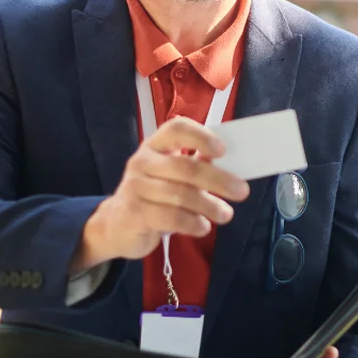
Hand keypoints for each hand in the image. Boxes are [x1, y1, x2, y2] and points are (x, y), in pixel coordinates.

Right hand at [70, 116, 250, 272]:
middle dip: (218, 179)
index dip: (201, 137)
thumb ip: (197, 164)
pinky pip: (170, 217)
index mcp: (155, 145)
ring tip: (226, 214)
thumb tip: (233, 161)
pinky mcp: (134, 213)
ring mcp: (135, 187)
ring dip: (209, 205)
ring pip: (180, 194)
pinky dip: (192, 223)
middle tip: (242, 191)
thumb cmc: (154, 194)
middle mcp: (143, 162)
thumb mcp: (172, 175)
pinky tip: (203, 227)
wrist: (115, 225)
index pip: (177, 129)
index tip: (223, 150)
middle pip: (185, 167)